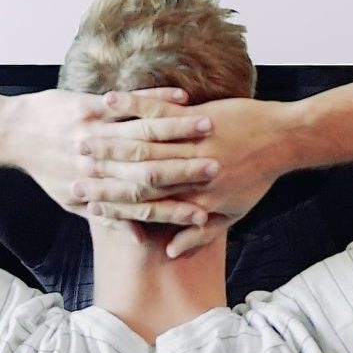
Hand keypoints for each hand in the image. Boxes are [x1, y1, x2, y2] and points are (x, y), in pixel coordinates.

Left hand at [2, 86, 216, 220]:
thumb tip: (137, 239)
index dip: (174, 210)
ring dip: (179, 130)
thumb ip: (106, 219)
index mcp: (96, 190)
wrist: (13, 134)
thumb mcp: (71, 200)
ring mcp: (92, 132)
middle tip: (219, 169)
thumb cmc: (46, 169)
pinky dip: (156, 100)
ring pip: (143, 133)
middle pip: (149, 171)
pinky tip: (182, 97)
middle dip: (186, 169)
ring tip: (210, 127)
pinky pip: (128, 103)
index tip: (205, 213)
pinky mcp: (87, 107)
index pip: (142, 206)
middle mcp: (96, 164)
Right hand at [74, 96, 294, 254]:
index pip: (141, 204)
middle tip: (68, 172)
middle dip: (97, 173)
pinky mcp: (196, 116)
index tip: (83, 202)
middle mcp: (187, 173)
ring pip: (139, 142)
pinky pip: (156, 109)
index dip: (109, 203)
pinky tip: (107, 101)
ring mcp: (191, 143)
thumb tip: (169, 251)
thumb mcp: (233, 213)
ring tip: (78, 137)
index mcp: (192, 198)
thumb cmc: (258, 177)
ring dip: (105, 139)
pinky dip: (130, 104)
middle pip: (132, 174)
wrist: (284, 140)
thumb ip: (199, 234)